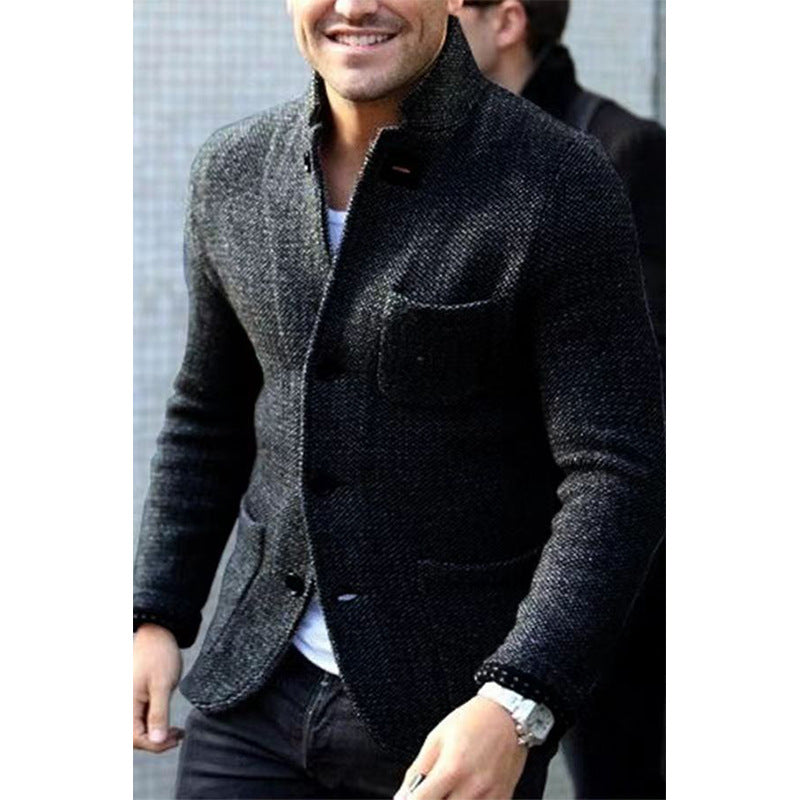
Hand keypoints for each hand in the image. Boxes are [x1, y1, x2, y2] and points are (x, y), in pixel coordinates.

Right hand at [133, 623, 184, 751]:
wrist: (157, 634)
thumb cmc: (160, 656)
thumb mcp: (163, 685)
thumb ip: (158, 714)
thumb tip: (156, 741)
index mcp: (125, 703)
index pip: (135, 737)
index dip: (155, 744)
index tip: (175, 739)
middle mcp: (122, 705)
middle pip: (134, 736)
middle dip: (155, 741)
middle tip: (178, 736)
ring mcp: (127, 701)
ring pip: (136, 728)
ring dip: (155, 734)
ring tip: (177, 733)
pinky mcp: (133, 698)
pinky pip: (139, 718)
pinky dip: (153, 723)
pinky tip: (169, 724)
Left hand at [393, 695, 528, 799]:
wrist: (508, 716)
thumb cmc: (472, 722)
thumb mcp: (436, 738)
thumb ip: (417, 771)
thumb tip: (402, 795)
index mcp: (452, 769)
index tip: (409, 798)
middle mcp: (472, 787)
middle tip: (431, 789)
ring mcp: (490, 798)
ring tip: (448, 788)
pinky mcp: (502, 799)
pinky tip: (464, 792)